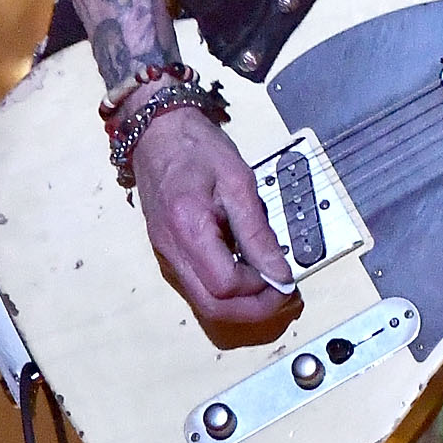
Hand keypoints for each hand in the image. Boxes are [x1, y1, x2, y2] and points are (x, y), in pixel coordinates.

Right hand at [127, 106, 297, 327]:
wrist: (157, 133)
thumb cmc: (198, 149)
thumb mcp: (237, 181)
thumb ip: (257, 231)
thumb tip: (280, 272)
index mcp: (188, 228)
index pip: (225, 284)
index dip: (260, 288)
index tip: (285, 276)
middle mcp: (171, 251)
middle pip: (212, 307)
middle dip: (253, 310)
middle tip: (284, 295)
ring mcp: (166, 256)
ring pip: (204, 303)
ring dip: (241, 305)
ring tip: (271, 285)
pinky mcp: (169, 254)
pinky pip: (198, 287)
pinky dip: (226, 291)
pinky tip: (248, 273)